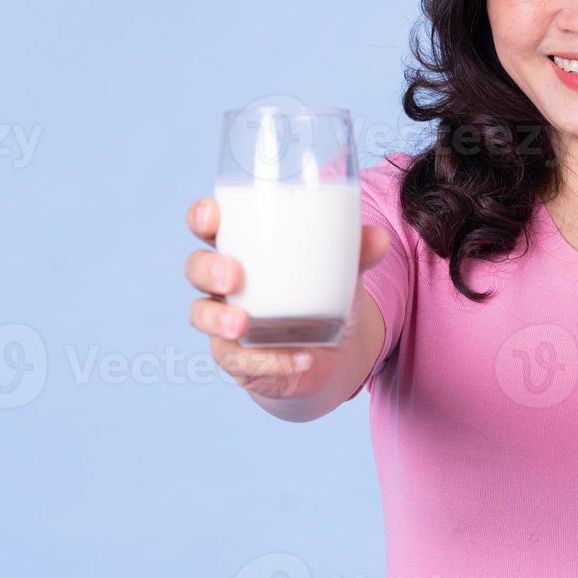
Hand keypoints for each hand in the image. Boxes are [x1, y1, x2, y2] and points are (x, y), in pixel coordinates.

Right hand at [183, 196, 389, 399]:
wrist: (332, 350)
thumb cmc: (324, 292)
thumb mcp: (341, 270)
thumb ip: (357, 252)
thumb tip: (381, 238)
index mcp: (243, 247)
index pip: (208, 225)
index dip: (202, 217)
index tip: (213, 217)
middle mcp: (224, 282)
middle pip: (196, 268)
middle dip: (207, 269)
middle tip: (233, 276)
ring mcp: (226, 321)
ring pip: (202, 315)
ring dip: (219, 320)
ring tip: (243, 324)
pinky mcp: (238, 358)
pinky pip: (241, 361)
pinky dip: (271, 361)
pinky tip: (298, 359)